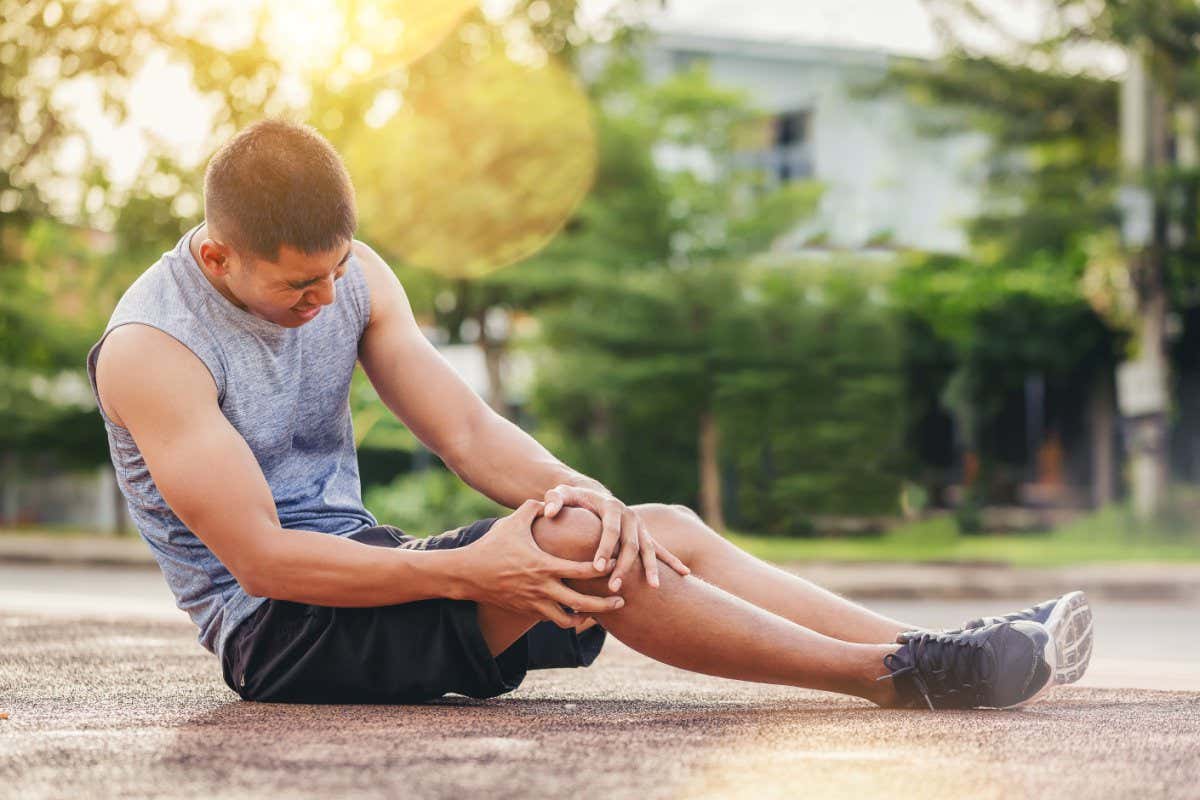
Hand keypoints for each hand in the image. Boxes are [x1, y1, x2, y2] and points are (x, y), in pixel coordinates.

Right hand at [459, 500, 625, 627]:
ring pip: (569, 621)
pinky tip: (580, 615)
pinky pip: (554, 622)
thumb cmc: (493, 545)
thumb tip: (552, 498)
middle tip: (623, 599)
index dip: (603, 567)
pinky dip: (570, 621)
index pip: (582, 570)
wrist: (468, 574)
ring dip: (588, 618)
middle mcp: (543, 589)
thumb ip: (536, 507)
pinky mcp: (528, 613)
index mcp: (545, 566)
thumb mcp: (515, 522)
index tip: (616, 562)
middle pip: (582, 604)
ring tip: (602, 613)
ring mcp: (535, 604)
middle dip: (605, 604)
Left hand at [541, 484, 689, 592]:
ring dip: (650, 569)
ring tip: (652, 588)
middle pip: (631, 544)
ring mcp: (640, 527)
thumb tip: (550, 511)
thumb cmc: (574, 500)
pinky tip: (685, 575)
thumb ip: (554, 500)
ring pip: (648, 550)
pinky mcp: (645, 536)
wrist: (594, 495)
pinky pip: (661, 550)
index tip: (598, 567)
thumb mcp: (562, 495)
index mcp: (611, 507)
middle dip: (624, 566)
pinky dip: (672, 562)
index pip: (609, 530)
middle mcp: (630, 516)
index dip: (605, 548)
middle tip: (613, 587)